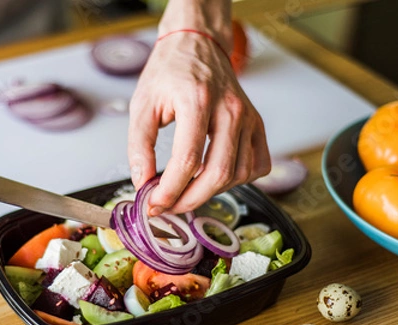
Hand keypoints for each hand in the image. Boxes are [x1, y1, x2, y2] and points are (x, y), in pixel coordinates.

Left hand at [128, 30, 270, 215]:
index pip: (188, 160)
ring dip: (211, 192)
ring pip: (239, 174)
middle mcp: (230, 109)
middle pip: (218, 173)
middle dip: (190, 200)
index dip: (170, 190)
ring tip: (186, 190)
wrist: (198, 44)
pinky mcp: (257, 123)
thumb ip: (139, 146)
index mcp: (198, 100)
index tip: (154, 204)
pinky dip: (238, 180)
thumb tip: (143, 183)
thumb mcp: (142, 104)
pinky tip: (215, 177)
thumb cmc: (169, 71)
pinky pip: (257, 165)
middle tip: (168, 207)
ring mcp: (248, 117)